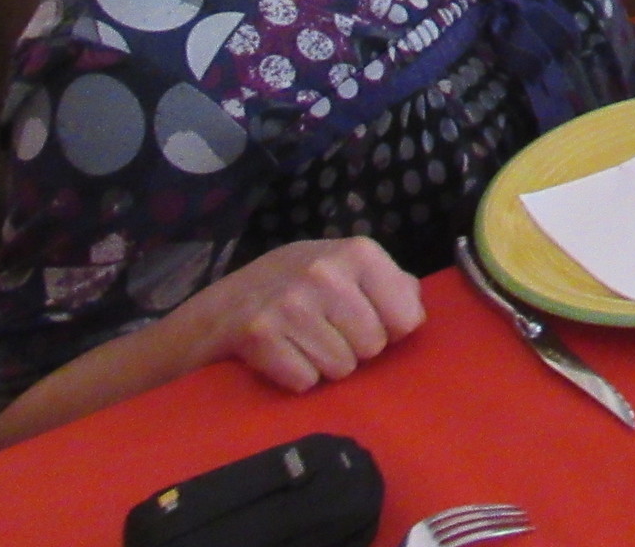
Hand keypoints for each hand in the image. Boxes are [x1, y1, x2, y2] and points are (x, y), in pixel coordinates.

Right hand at [175, 237, 424, 393]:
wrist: (217, 309)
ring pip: (342, 368)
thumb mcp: (344, 270)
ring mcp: (291, 301)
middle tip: (323, 331)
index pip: (408, 319)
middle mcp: (326, 271)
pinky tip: (280, 355)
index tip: (362, 321)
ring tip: (301, 341)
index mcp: (358, 251)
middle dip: (353, 349)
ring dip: (322, 364)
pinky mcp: (260, 334)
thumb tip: (417, 311)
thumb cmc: (294, 288)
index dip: (389, 330)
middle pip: (374, 347)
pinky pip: (305, 381)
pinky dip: (294, 377)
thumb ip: (391, 284)